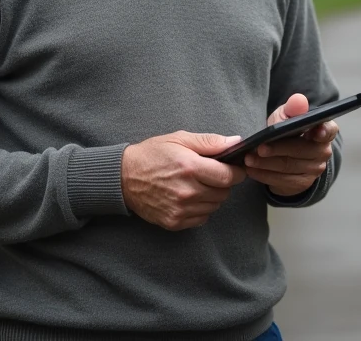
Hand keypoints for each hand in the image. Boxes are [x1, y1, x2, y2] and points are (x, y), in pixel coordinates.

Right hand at [121, 131, 246, 229]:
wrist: (123, 177)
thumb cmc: (152, 155)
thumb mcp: (180, 139)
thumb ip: (210, 142)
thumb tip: (236, 142)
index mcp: (190, 167)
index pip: (229, 177)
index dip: (236, 172)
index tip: (234, 169)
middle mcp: (187, 191)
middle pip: (224, 193)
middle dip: (223, 183)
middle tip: (210, 174)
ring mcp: (180, 209)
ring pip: (214, 206)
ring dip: (212, 196)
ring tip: (197, 185)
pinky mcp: (174, 221)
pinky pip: (202, 218)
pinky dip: (201, 209)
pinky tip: (189, 197)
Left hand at [246, 93, 337, 197]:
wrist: (285, 155)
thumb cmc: (288, 131)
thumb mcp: (287, 116)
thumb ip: (292, 108)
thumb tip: (299, 100)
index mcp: (324, 130)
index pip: (329, 130)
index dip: (324, 130)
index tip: (316, 131)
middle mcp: (323, 151)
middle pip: (301, 151)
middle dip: (278, 149)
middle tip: (258, 148)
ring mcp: (314, 170)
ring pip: (288, 167)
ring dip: (266, 164)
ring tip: (249, 159)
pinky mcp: (302, 184)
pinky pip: (281, 181)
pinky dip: (264, 175)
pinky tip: (252, 170)